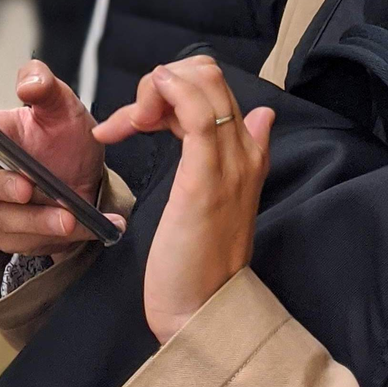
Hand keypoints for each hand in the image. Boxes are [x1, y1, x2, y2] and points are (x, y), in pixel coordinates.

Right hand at [0, 59, 117, 255]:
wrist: (87, 184)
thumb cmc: (66, 142)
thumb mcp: (63, 110)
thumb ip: (46, 88)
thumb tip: (27, 83)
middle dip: (2, 186)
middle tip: (28, 188)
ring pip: (0, 217)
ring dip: (35, 219)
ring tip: (67, 218)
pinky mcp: (0, 233)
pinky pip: (16, 239)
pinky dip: (46, 236)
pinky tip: (71, 228)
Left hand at [94, 55, 273, 342]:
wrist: (201, 310)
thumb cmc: (196, 260)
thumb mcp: (212, 200)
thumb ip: (228, 156)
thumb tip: (262, 116)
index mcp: (247, 153)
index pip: (215, 88)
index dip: (170, 89)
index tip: (135, 122)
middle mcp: (244, 151)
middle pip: (209, 75)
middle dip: (159, 83)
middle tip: (129, 122)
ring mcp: (229, 163)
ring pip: (202, 84)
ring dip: (153, 89)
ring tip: (125, 127)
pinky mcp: (206, 180)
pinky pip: (196, 115)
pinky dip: (166, 95)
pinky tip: (139, 114)